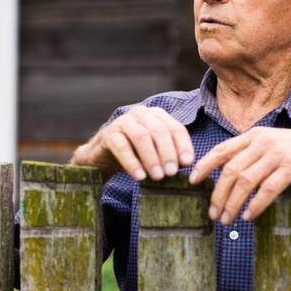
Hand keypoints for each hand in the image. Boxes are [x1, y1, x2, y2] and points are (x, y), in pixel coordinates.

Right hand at [70, 106, 194, 180]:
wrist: (103, 156)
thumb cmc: (134, 154)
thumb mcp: (155, 152)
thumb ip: (170, 154)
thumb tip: (187, 164)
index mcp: (157, 115)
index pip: (175, 128)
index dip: (183, 145)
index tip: (187, 164)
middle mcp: (141, 114)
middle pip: (159, 131)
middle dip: (167, 153)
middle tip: (171, 173)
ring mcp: (123, 121)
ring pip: (141, 136)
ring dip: (151, 158)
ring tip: (157, 177)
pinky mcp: (108, 133)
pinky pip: (121, 147)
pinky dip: (132, 162)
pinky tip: (139, 176)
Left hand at [188, 127, 290, 223]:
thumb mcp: (269, 146)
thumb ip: (248, 155)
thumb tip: (222, 175)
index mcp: (253, 136)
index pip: (222, 150)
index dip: (205, 166)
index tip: (192, 182)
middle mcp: (262, 142)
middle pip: (231, 171)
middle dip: (218, 195)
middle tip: (213, 214)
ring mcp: (277, 154)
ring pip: (246, 181)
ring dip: (232, 204)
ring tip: (227, 220)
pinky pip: (268, 189)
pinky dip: (255, 205)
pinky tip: (248, 216)